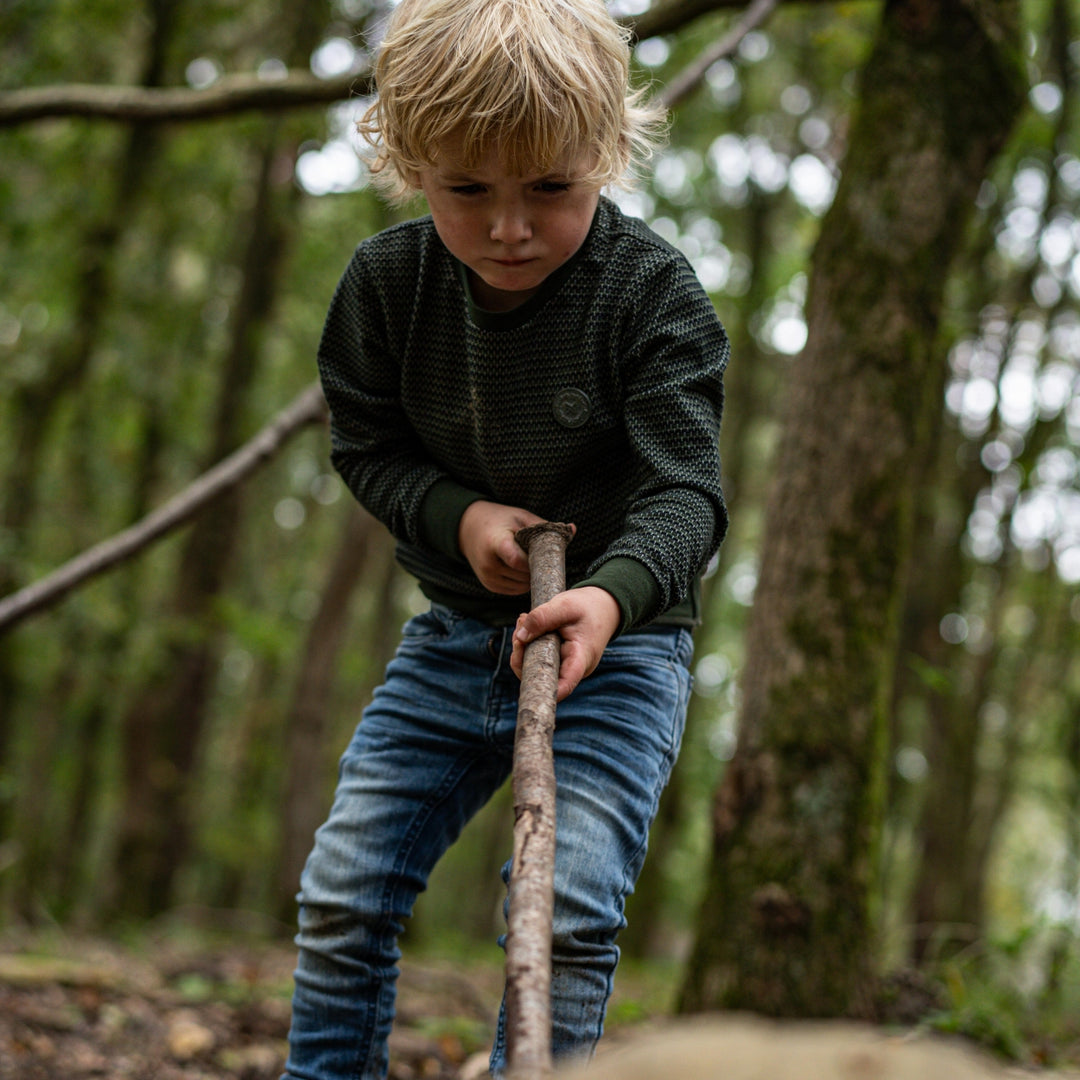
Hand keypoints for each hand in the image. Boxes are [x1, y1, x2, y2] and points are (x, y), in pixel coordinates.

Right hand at [458, 500, 544, 594]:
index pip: (517, 561)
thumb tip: (573, 529)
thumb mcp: (520, 517)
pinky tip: (525, 570)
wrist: (469, 528)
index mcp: (495, 543)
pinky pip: (514, 590)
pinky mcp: (489, 585)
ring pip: (521, 586)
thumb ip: (544, 526)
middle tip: (546, 560)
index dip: (534, 562)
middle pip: (522, 575)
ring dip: (532, 578)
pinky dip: (523, 583)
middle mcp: (489, 564)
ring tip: (535, 563)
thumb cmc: (499, 520)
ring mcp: (488, 577)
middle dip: (537, 570)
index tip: (544, 555)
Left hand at [511, 586, 620, 700]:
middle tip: (521, 625)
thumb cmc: (588, 607)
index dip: (545, 692)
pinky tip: (527, 624)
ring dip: (522, 645)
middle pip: (540, 676)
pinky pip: (535, 657)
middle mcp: (570, 669)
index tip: (527, 683)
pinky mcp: (554, 660)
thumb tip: (519, 637)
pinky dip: (526, 642)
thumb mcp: (566, 606)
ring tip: (525, 619)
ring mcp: (562, 666)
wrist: (601, 607)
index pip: (564, 685)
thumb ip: (542, 618)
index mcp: (581, 659)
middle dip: (521, 654)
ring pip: (533, 666)